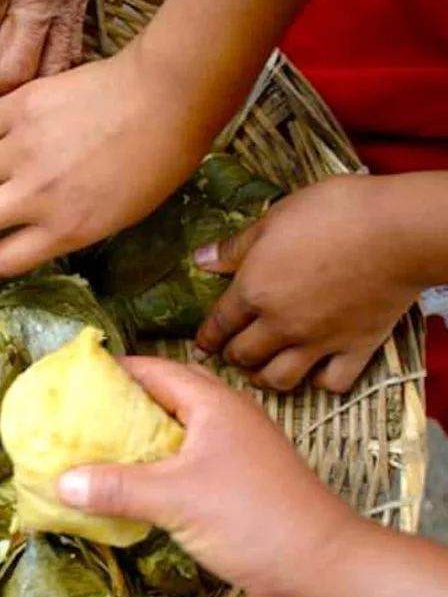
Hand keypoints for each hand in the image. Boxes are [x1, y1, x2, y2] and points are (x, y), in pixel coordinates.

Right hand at [0, 45, 208, 276]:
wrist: (167, 97)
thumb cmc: (158, 160)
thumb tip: (33, 227)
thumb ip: (67, 226)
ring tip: (5, 160)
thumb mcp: (117, 215)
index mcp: (64, 229)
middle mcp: (35, 195)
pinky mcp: (21, 107)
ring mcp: (23, 150)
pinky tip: (19, 123)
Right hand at [54, 357, 360, 596]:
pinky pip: (180, 469)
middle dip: (117, 407)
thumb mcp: (176, 499)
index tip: (70, 380)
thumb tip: (60, 483)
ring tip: (86, 453)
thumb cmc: (254, 519)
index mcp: (214, 404)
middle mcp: (223, 421)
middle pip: (161, 400)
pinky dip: (150, 474)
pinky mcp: (232, 488)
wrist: (322, 571)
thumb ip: (115, 488)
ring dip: (133, 443)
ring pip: (171, 437)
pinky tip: (121, 492)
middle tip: (71, 418)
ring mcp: (230, 455)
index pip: (154, 370)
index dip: (112, 370)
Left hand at [194, 175, 420, 392]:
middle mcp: (280, 324)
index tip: (202, 347)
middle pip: (243, 355)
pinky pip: (332, 382)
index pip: (218, 324)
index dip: (206, 338)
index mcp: (254, 291)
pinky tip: (318, 373)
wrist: (398, 230)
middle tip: (234, 353)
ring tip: (264, 371)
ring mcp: (318, 340)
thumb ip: (235, 247)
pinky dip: (322, 383)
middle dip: (233, 356)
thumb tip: (200, 260)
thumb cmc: (333, 213)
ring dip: (266, 378)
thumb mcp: (273, 220)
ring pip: (280, 378)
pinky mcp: (356, 347)